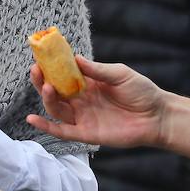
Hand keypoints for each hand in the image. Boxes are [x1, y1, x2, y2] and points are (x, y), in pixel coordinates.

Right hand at [26, 56, 168, 149]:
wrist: (157, 116)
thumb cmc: (142, 92)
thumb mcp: (120, 74)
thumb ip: (97, 70)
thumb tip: (74, 58)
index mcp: (87, 84)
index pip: (62, 75)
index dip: (50, 67)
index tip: (39, 57)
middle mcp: (81, 101)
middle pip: (54, 92)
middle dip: (42, 81)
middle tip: (36, 70)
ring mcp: (82, 117)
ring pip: (56, 109)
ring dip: (47, 98)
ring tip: (47, 86)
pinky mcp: (86, 133)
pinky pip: (62, 131)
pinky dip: (46, 127)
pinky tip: (32, 119)